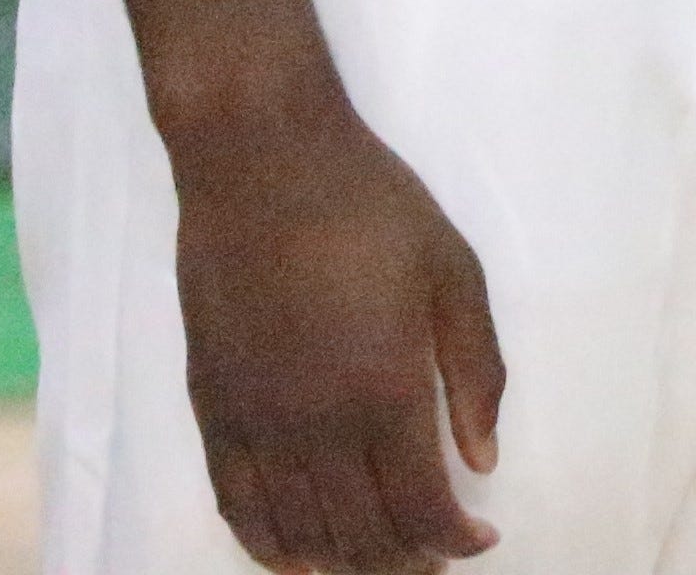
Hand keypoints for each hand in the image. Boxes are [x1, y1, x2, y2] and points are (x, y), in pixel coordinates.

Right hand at [172, 106, 505, 567]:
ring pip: (301, 535)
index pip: (420, 510)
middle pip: (362, 536)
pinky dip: (271, 547)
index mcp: (385, 392)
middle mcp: (316, 425)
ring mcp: (257, 423)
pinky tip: (299, 557)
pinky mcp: (212, 410)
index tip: (478, 538)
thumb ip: (476, 374)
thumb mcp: (454, 273)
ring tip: (380, 557)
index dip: (454, 540)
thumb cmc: (369, 206)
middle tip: (436, 556)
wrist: (261, 161)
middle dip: (407, 560)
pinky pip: (237, 507)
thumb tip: (482, 460)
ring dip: (346, 562)